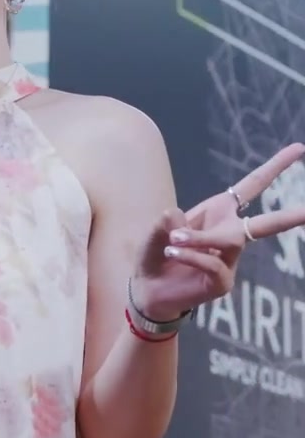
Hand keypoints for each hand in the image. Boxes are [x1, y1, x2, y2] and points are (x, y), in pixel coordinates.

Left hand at [132, 143, 304, 320]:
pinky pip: (212, 262)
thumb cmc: (156, 254)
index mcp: (219, 213)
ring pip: (229, 240)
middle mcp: (230, 234)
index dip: (274, 168)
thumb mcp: (156, 231)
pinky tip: (170, 253)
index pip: (251, 187)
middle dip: (291, 216)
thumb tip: (175, 216)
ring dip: (199, 238)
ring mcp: (230, 260)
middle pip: (266, 223)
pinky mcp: (223, 281)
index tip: (299, 149)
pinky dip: (191, 255)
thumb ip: (165, 222)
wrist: (148, 288)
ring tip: (172, 240)